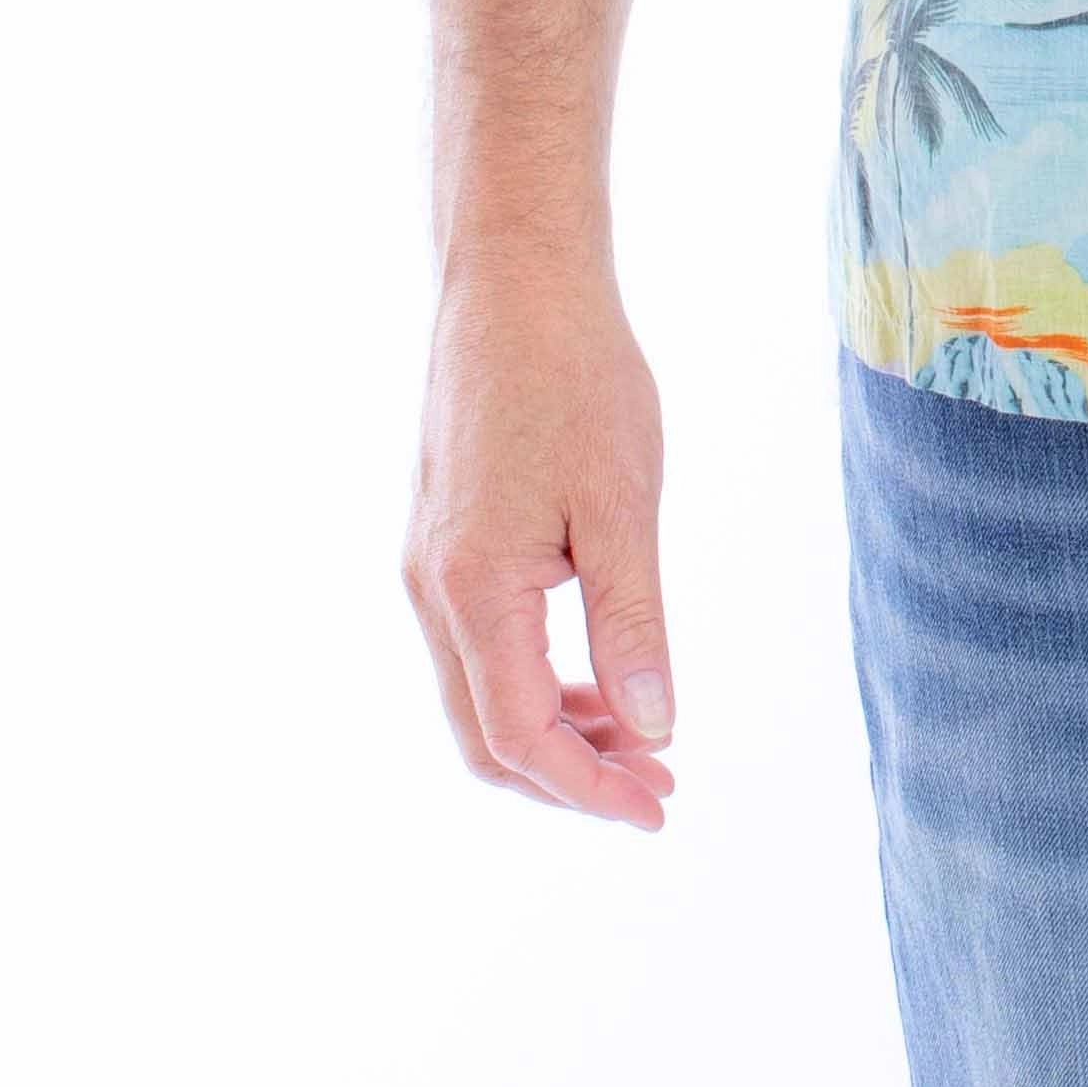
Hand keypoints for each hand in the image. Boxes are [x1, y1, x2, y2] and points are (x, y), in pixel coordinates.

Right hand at [404, 255, 677, 829]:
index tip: (658, 807)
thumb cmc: (575, 376)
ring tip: (640, 739)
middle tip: (658, 786)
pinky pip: (479, 643)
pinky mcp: (444, 535)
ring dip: (556, 729)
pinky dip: (536, 678)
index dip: (589, 787)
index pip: (522, 737)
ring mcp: (429, 563)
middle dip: (570, 776)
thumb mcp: (622, 503)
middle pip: (487, 735)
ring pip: (480, 692)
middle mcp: (432, 589)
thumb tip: (654, 728)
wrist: (514, 279)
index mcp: (472, 590)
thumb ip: (632, 623)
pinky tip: (596, 671)